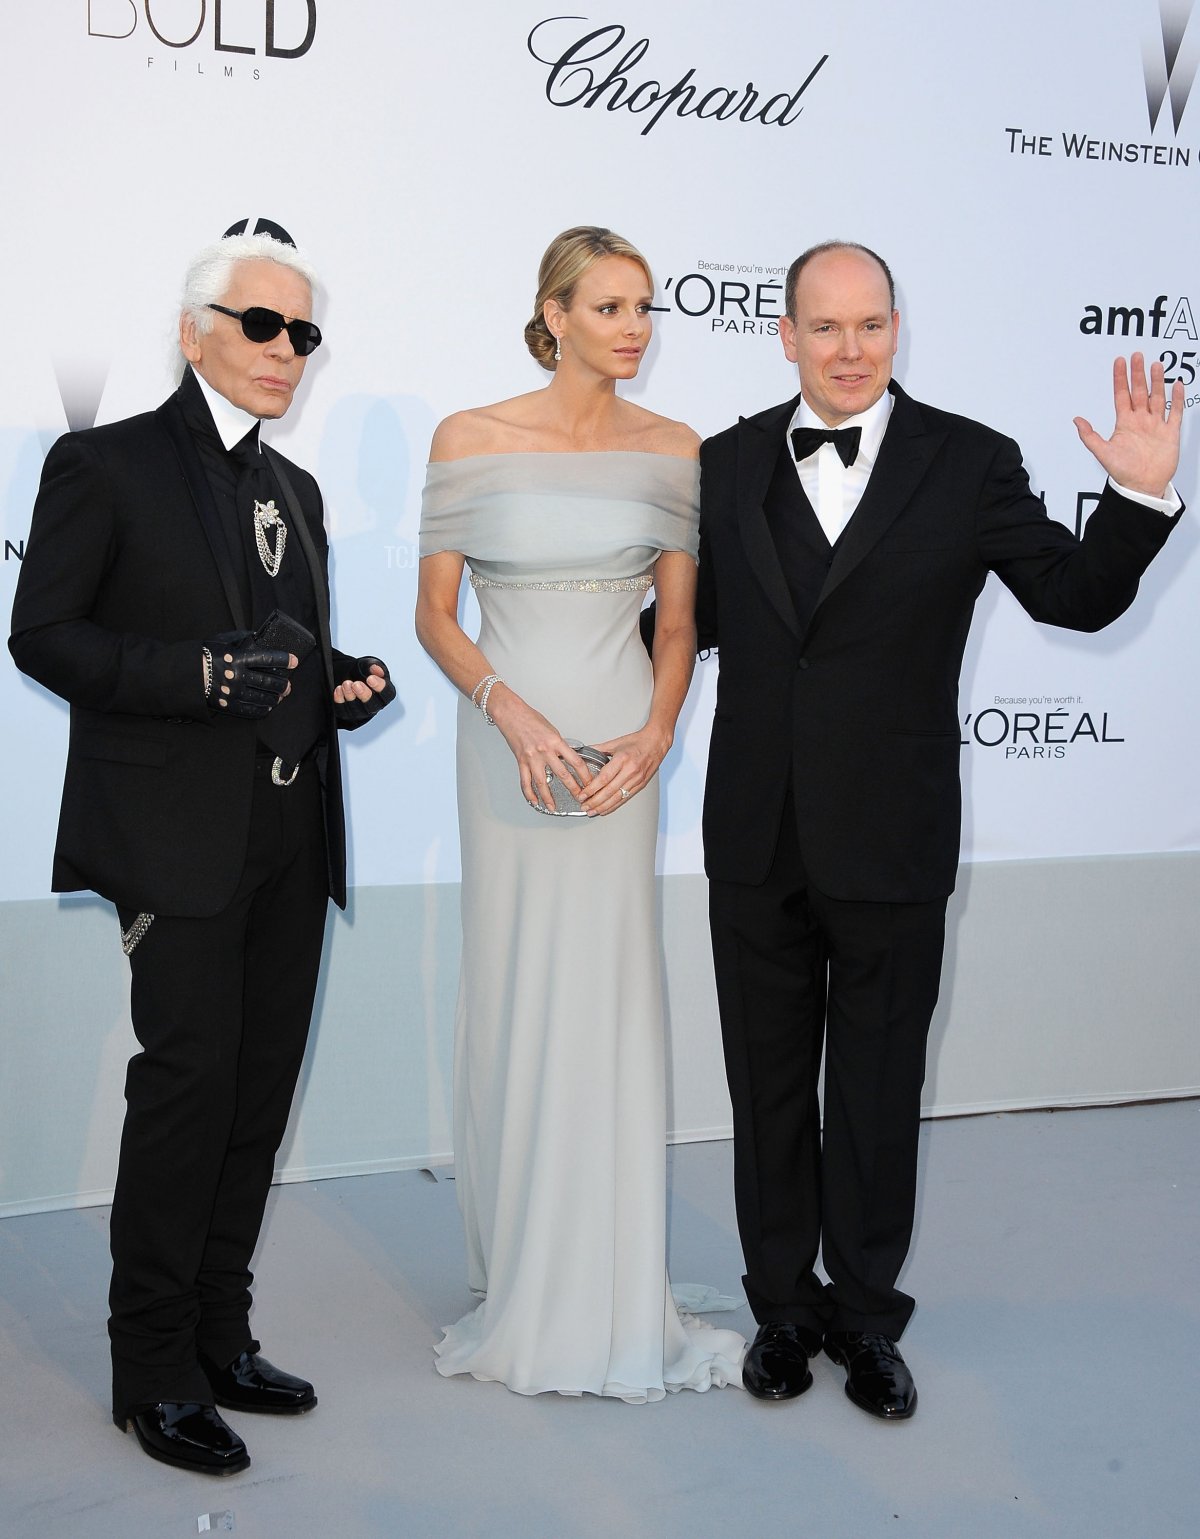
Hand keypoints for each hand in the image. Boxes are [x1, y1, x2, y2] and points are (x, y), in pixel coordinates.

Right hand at [206, 632, 294, 718]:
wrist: (182, 675)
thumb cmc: (201, 655)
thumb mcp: (219, 640)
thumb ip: (238, 637)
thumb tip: (255, 635)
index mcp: (237, 658)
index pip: (267, 658)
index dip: (284, 660)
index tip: (294, 661)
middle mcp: (237, 676)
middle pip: (269, 681)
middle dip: (282, 684)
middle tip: (288, 685)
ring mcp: (233, 693)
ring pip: (263, 697)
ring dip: (275, 697)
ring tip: (280, 696)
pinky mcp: (228, 706)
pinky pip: (250, 710)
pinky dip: (262, 709)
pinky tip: (268, 707)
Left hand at [334, 656, 395, 721]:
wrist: (351, 677)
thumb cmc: (363, 673)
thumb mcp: (369, 665)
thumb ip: (373, 666)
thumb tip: (375, 668)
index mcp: (385, 694)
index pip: (387, 693)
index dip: (379, 687)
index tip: (370, 678)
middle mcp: (375, 705)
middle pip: (372, 704)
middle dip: (363, 694)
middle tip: (356, 684)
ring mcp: (361, 711)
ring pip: (357, 709)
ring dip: (350, 696)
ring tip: (346, 684)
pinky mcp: (348, 713)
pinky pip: (343, 711)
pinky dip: (340, 700)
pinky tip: (338, 690)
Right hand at [486, 684, 594, 812]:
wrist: (511, 714)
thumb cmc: (531, 719)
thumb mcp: (552, 730)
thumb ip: (560, 746)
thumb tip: (568, 758)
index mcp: (556, 742)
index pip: (576, 762)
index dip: (585, 775)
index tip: (590, 782)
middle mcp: (545, 751)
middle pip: (562, 774)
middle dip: (573, 788)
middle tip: (579, 798)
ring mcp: (532, 758)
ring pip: (542, 783)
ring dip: (548, 797)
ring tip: (553, 807)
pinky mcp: (521, 762)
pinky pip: (525, 782)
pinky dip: (529, 794)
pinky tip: (534, 801)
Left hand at [577, 726, 671, 815]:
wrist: (656, 743)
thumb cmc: (637, 742)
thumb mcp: (616, 743)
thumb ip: (598, 749)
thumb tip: (583, 753)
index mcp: (622, 759)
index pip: (604, 778)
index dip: (592, 789)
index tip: (582, 795)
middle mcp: (630, 771)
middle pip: (609, 791)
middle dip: (595, 801)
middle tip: (584, 806)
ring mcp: (637, 779)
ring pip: (617, 797)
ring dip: (603, 806)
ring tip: (592, 811)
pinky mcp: (641, 785)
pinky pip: (625, 798)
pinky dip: (614, 806)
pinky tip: (605, 809)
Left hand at [1073, 353, 1182, 497]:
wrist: (1142, 487)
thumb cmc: (1123, 473)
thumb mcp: (1103, 452)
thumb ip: (1090, 436)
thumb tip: (1076, 420)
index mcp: (1125, 423)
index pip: (1122, 395)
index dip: (1120, 379)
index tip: (1119, 362)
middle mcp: (1140, 421)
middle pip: (1139, 391)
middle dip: (1138, 374)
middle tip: (1137, 355)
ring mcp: (1156, 425)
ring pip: (1157, 398)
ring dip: (1157, 381)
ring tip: (1155, 365)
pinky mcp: (1170, 433)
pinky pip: (1175, 412)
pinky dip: (1177, 399)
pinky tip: (1177, 385)